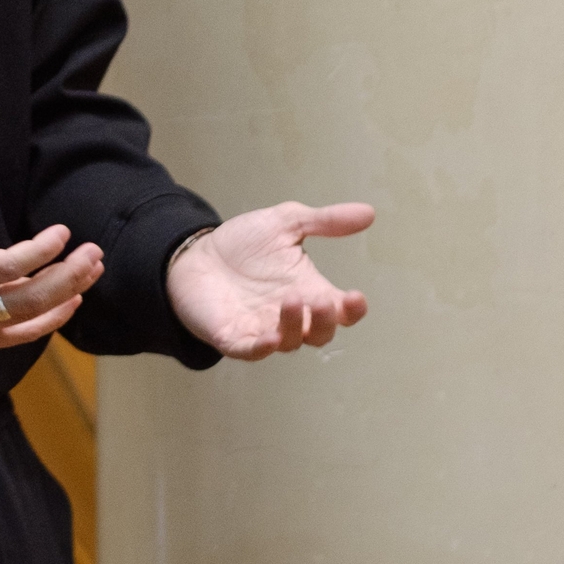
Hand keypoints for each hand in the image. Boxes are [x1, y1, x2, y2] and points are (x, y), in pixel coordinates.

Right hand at [0, 161, 102, 355]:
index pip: (7, 268)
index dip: (40, 251)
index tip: (64, 231)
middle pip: (31, 298)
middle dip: (68, 275)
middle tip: (95, 252)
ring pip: (30, 319)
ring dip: (66, 294)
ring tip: (92, 270)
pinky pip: (19, 335)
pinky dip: (48, 321)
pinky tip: (70, 301)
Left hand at [166, 202, 373, 358]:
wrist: (195, 254)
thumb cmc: (243, 244)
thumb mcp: (286, 223)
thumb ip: (324, 221)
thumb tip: (369, 213)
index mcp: (309, 292)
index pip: (340, 311)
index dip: (352, 310)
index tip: (356, 297)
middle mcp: (290, 317)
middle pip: (320, 333)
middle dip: (324, 321)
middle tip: (321, 301)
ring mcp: (262, 329)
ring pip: (289, 342)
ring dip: (295, 326)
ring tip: (290, 300)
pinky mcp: (232, 336)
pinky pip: (251, 351)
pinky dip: (262, 349)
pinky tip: (270, 338)